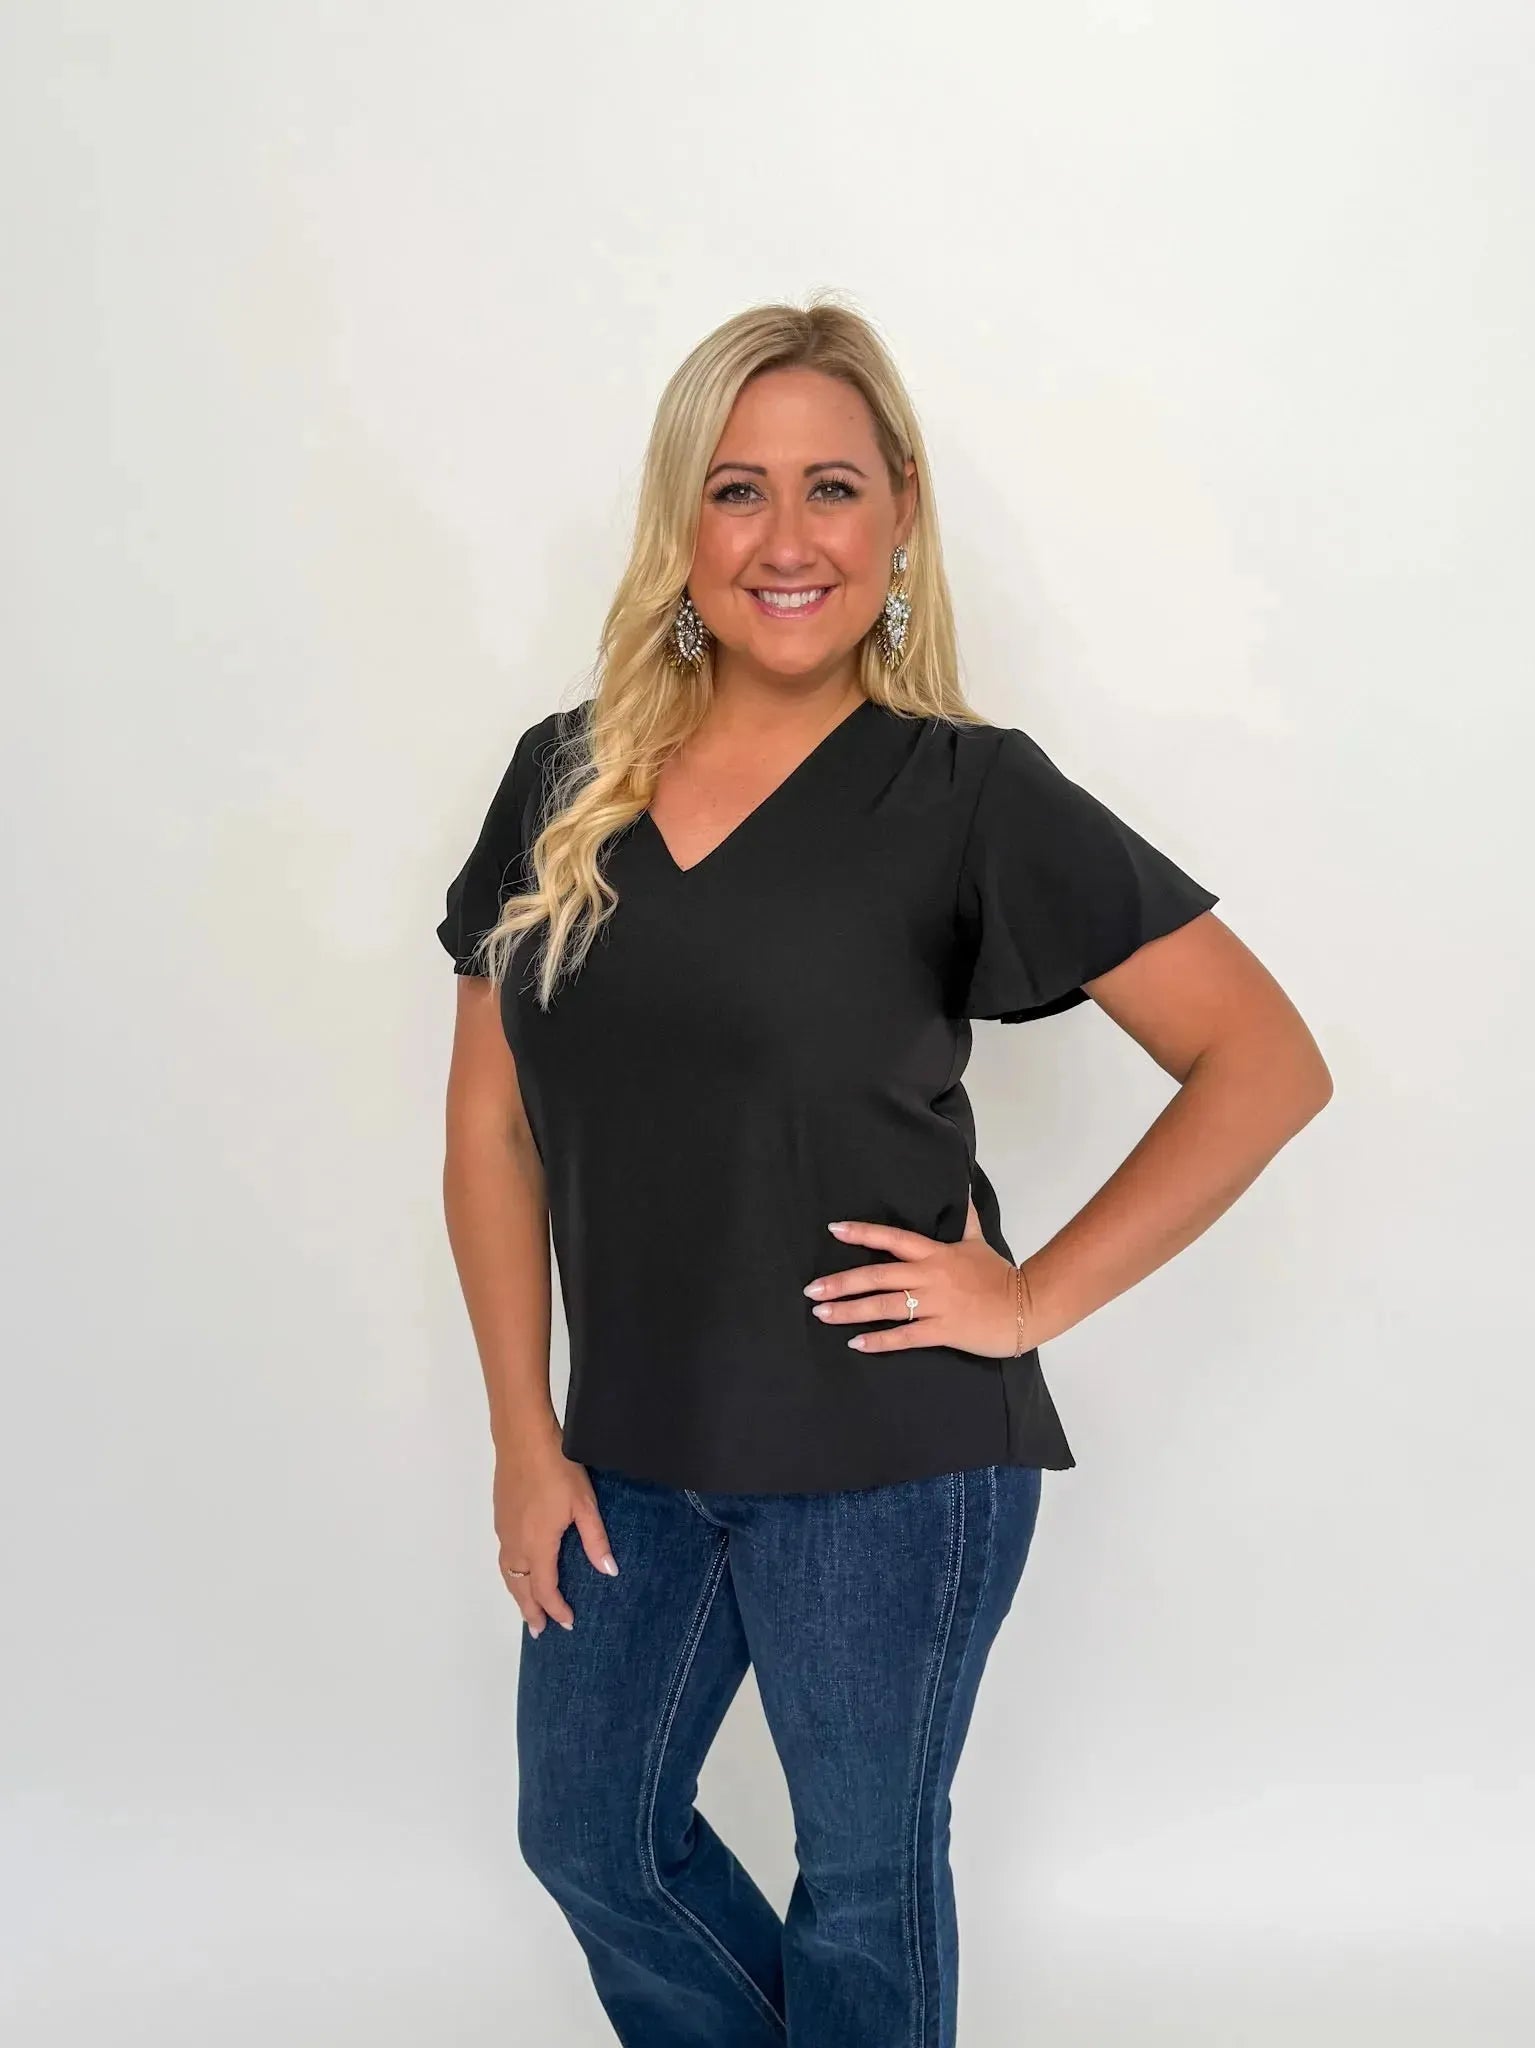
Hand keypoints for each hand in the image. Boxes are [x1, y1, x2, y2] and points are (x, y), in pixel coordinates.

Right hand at [493, 1423, 618, 1638]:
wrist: (523, 1439)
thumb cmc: (558, 1469)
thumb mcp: (584, 1504)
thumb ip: (595, 1540)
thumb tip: (609, 1571)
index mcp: (538, 1545)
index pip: (546, 1589)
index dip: (556, 1609)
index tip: (567, 1623)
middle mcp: (515, 1544)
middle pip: (520, 1588)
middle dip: (530, 1611)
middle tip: (538, 1630)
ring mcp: (504, 1530)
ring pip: (508, 1573)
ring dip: (517, 1594)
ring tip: (526, 1608)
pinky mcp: (500, 1517)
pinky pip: (503, 1557)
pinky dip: (511, 1574)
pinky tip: (519, 1570)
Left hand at [803, 1195, 1032, 1358]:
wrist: (1027, 1306)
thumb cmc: (998, 1274)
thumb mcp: (978, 1240)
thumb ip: (965, 1216)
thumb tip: (962, 1183)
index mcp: (936, 1253)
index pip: (893, 1238)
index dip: (863, 1233)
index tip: (834, 1230)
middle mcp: (930, 1276)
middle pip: (879, 1276)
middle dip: (842, 1282)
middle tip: (811, 1290)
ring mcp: (936, 1305)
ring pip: (886, 1307)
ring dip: (851, 1311)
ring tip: (822, 1314)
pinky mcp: (943, 1331)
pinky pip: (905, 1336)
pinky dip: (879, 1341)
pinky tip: (856, 1343)